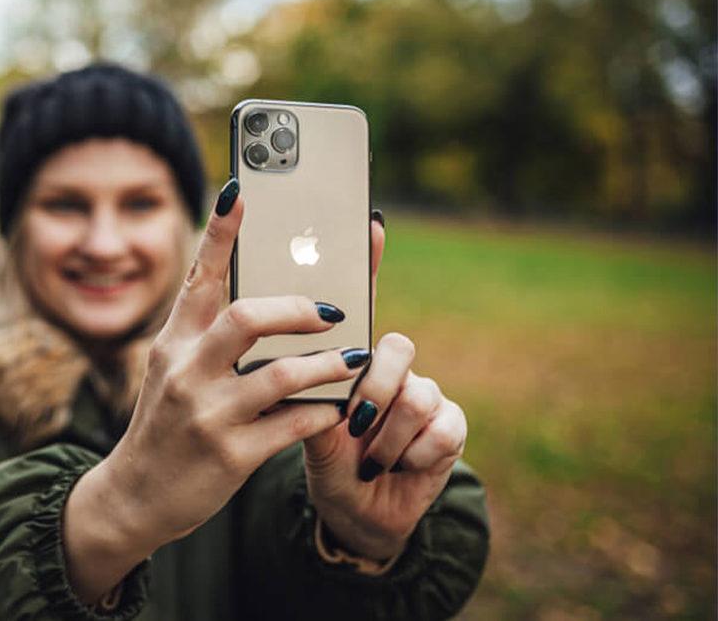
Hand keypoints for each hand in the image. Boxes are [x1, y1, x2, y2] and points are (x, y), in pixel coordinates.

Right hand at [64, 179, 367, 600]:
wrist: (134, 495)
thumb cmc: (167, 424)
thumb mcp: (173, 373)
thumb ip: (208, 338)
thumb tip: (271, 300)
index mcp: (172, 342)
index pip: (198, 277)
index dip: (221, 233)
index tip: (240, 191)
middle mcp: (185, 371)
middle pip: (247, 318)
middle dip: (298, 308)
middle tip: (332, 310)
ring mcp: (207, 414)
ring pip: (281, 374)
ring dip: (326, 364)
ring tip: (351, 359)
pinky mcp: (230, 456)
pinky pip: (293, 425)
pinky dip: (323, 413)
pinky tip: (337, 410)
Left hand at [301, 217, 467, 561]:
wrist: (354, 515)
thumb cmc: (324, 461)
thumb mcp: (300, 429)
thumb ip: (297, 390)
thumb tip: (284, 350)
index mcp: (348, 358)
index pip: (357, 302)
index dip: (366, 262)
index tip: (368, 220)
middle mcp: (390, 368)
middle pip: (395, 347)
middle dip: (373, 387)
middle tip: (353, 421)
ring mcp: (424, 393)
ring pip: (413, 393)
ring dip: (384, 435)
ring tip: (367, 457)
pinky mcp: (451, 427)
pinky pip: (436, 429)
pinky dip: (407, 456)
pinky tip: (392, 467)